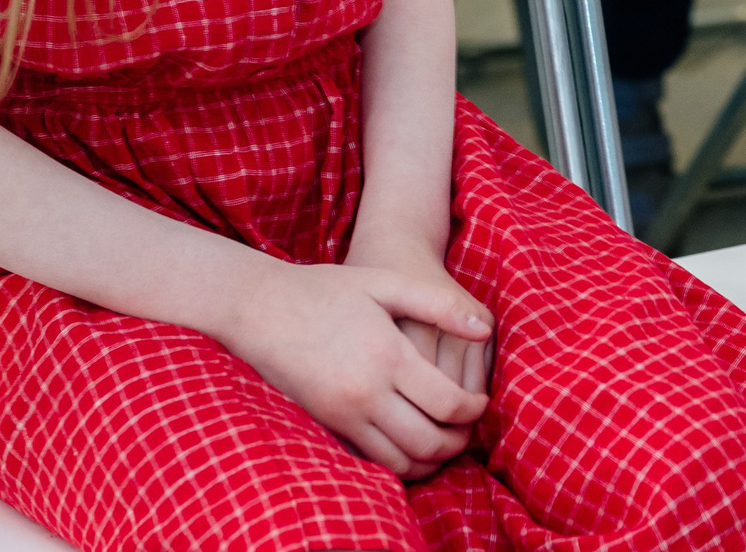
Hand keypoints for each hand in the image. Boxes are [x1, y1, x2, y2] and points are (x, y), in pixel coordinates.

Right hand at [219, 257, 492, 478]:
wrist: (261, 309)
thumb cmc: (328, 290)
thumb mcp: (387, 284)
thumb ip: (439, 304)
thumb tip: (484, 331)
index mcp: (388, 357)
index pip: (447, 405)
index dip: (474, 411)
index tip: (482, 403)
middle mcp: (365, 394)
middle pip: (428, 442)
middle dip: (458, 442)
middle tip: (469, 429)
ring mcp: (342, 415)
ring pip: (400, 462)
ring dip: (431, 459)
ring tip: (445, 439)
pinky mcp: (326, 425)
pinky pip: (370, 459)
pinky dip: (398, 462)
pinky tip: (411, 442)